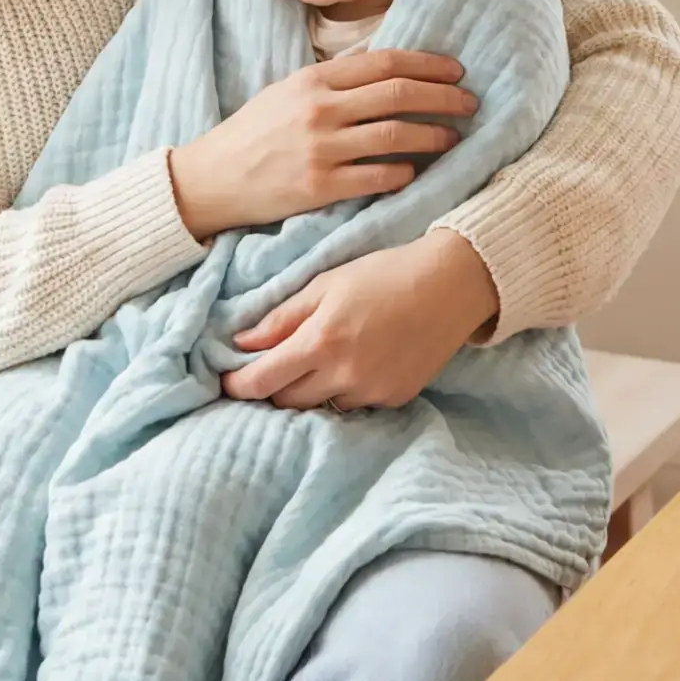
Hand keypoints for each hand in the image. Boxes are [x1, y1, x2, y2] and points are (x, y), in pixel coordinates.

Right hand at [168, 50, 474, 239]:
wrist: (211, 179)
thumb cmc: (253, 134)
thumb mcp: (287, 92)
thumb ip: (332, 81)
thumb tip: (385, 68)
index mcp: (314, 79)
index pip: (386, 62)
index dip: (428, 64)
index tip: (456, 70)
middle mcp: (321, 109)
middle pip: (400, 94)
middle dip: (444, 97)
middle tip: (470, 103)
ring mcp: (321, 149)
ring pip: (397, 136)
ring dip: (434, 136)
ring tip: (452, 139)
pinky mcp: (320, 187)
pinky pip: (379, 177)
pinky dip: (405, 173)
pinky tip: (417, 172)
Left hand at [219, 229, 500, 409]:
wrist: (450, 285)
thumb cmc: (384, 274)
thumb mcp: (326, 285)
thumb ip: (282, 317)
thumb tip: (242, 343)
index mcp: (321, 342)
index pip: (263, 381)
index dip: (239, 385)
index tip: (229, 382)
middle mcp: (345, 375)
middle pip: (288, 402)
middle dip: (274, 387)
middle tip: (273, 367)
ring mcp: (373, 391)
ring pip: (322, 406)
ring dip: (312, 390)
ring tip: (321, 361)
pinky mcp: (396, 398)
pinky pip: (356, 404)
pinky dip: (345, 390)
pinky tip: (356, 363)